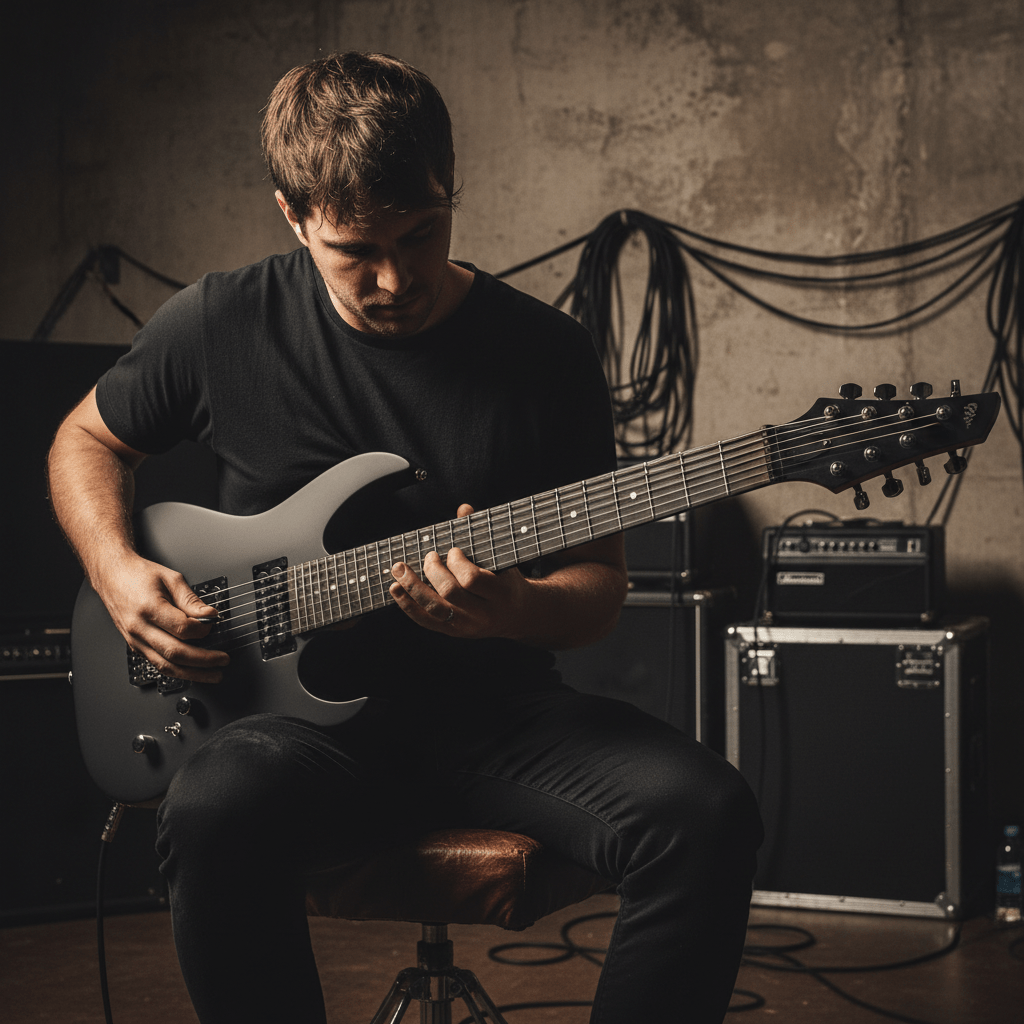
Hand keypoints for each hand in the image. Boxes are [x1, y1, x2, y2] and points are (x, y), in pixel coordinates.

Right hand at [94, 552, 230, 683]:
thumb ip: (191, 600)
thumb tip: (210, 616)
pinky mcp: (135, 646)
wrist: (112, 576)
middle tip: (223, 660)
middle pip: (175, 653)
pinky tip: (193, 671)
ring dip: (192, 674)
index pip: (182, 628)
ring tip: (213, 675)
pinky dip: (178, 670)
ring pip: (165, 666)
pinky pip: (158, 663)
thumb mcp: (171, 579)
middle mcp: (139, 628)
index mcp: (149, 608)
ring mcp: (135, 640)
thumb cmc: (138, 575)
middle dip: (203, 660)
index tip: (213, 624)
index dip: (203, 629)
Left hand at [388, 504, 531, 638]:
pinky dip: (407, 604)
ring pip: (433, 609)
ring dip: (412, 587)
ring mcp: (467, 626)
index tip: (452, 550)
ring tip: (399, 568)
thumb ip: (480, 535)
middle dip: (433, 571)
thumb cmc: (506, 579)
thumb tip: (463, 509)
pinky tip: (396, 588)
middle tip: (430, 556)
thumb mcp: (501, 559)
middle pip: (450, 593)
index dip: (456, 563)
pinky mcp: (453, 632)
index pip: (472, 580)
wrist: (517, 614)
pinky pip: (425, 621)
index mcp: (500, 594)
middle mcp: (484, 614)